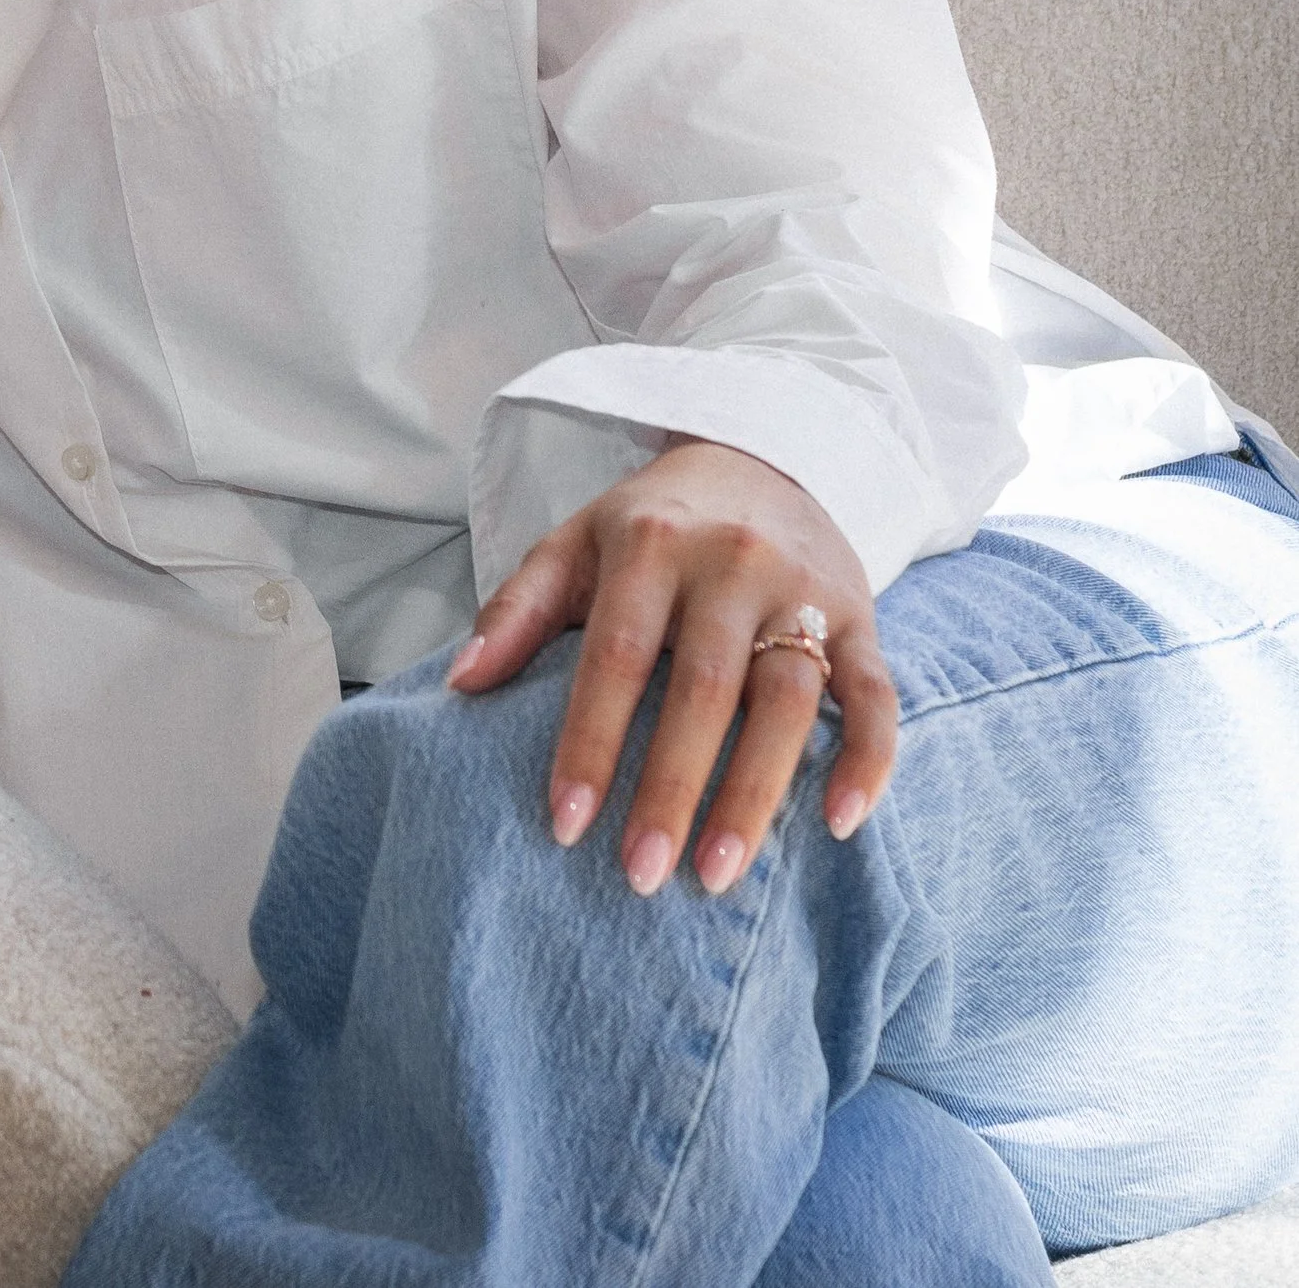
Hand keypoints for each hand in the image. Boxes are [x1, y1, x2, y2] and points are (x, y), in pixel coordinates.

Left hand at [446, 438, 895, 896]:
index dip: (589, 741)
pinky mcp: (861, 616)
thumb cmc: (650, 526)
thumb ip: (518, 610)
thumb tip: (460, 684)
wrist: (759, 460)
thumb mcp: (574, 543)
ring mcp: (804, 591)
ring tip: (718, 877)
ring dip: (755, 794)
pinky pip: (877, 694)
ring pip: (789, 701)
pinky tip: (840, 825)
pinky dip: (868, 760)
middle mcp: (733, 563)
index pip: (616, 655)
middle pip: (705, 688)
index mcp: (652, 544)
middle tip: (640, 877)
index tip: (564, 826)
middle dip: (671, 789)